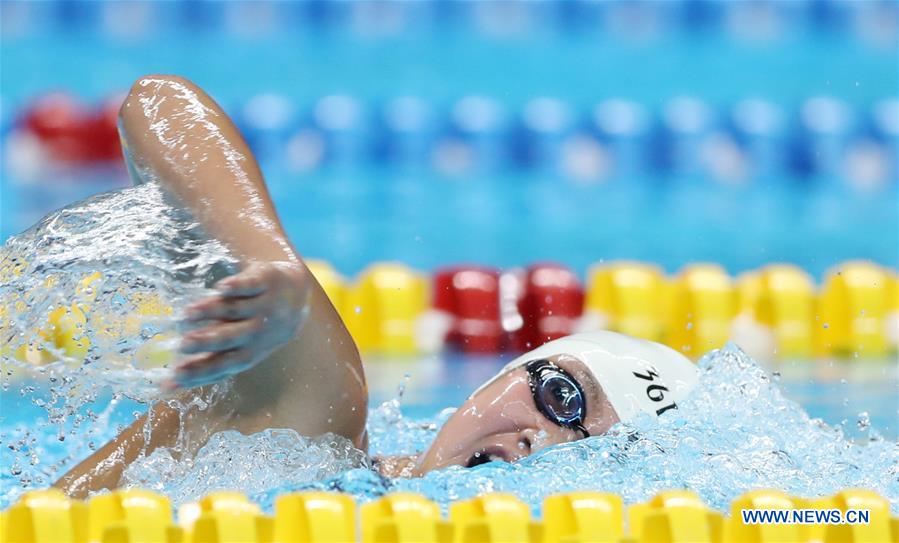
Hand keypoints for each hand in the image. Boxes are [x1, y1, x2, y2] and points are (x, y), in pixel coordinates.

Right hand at [167, 261, 310, 388]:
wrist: (295, 296)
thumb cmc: (255, 329)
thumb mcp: (238, 348)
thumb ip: (206, 362)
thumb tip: (166, 384)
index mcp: (248, 352)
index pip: (221, 365)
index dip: (198, 372)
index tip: (173, 376)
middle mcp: (257, 332)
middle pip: (230, 338)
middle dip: (206, 342)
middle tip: (181, 345)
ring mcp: (263, 306)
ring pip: (236, 310)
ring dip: (211, 311)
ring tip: (186, 314)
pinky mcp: (266, 282)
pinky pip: (251, 285)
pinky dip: (237, 286)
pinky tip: (221, 288)